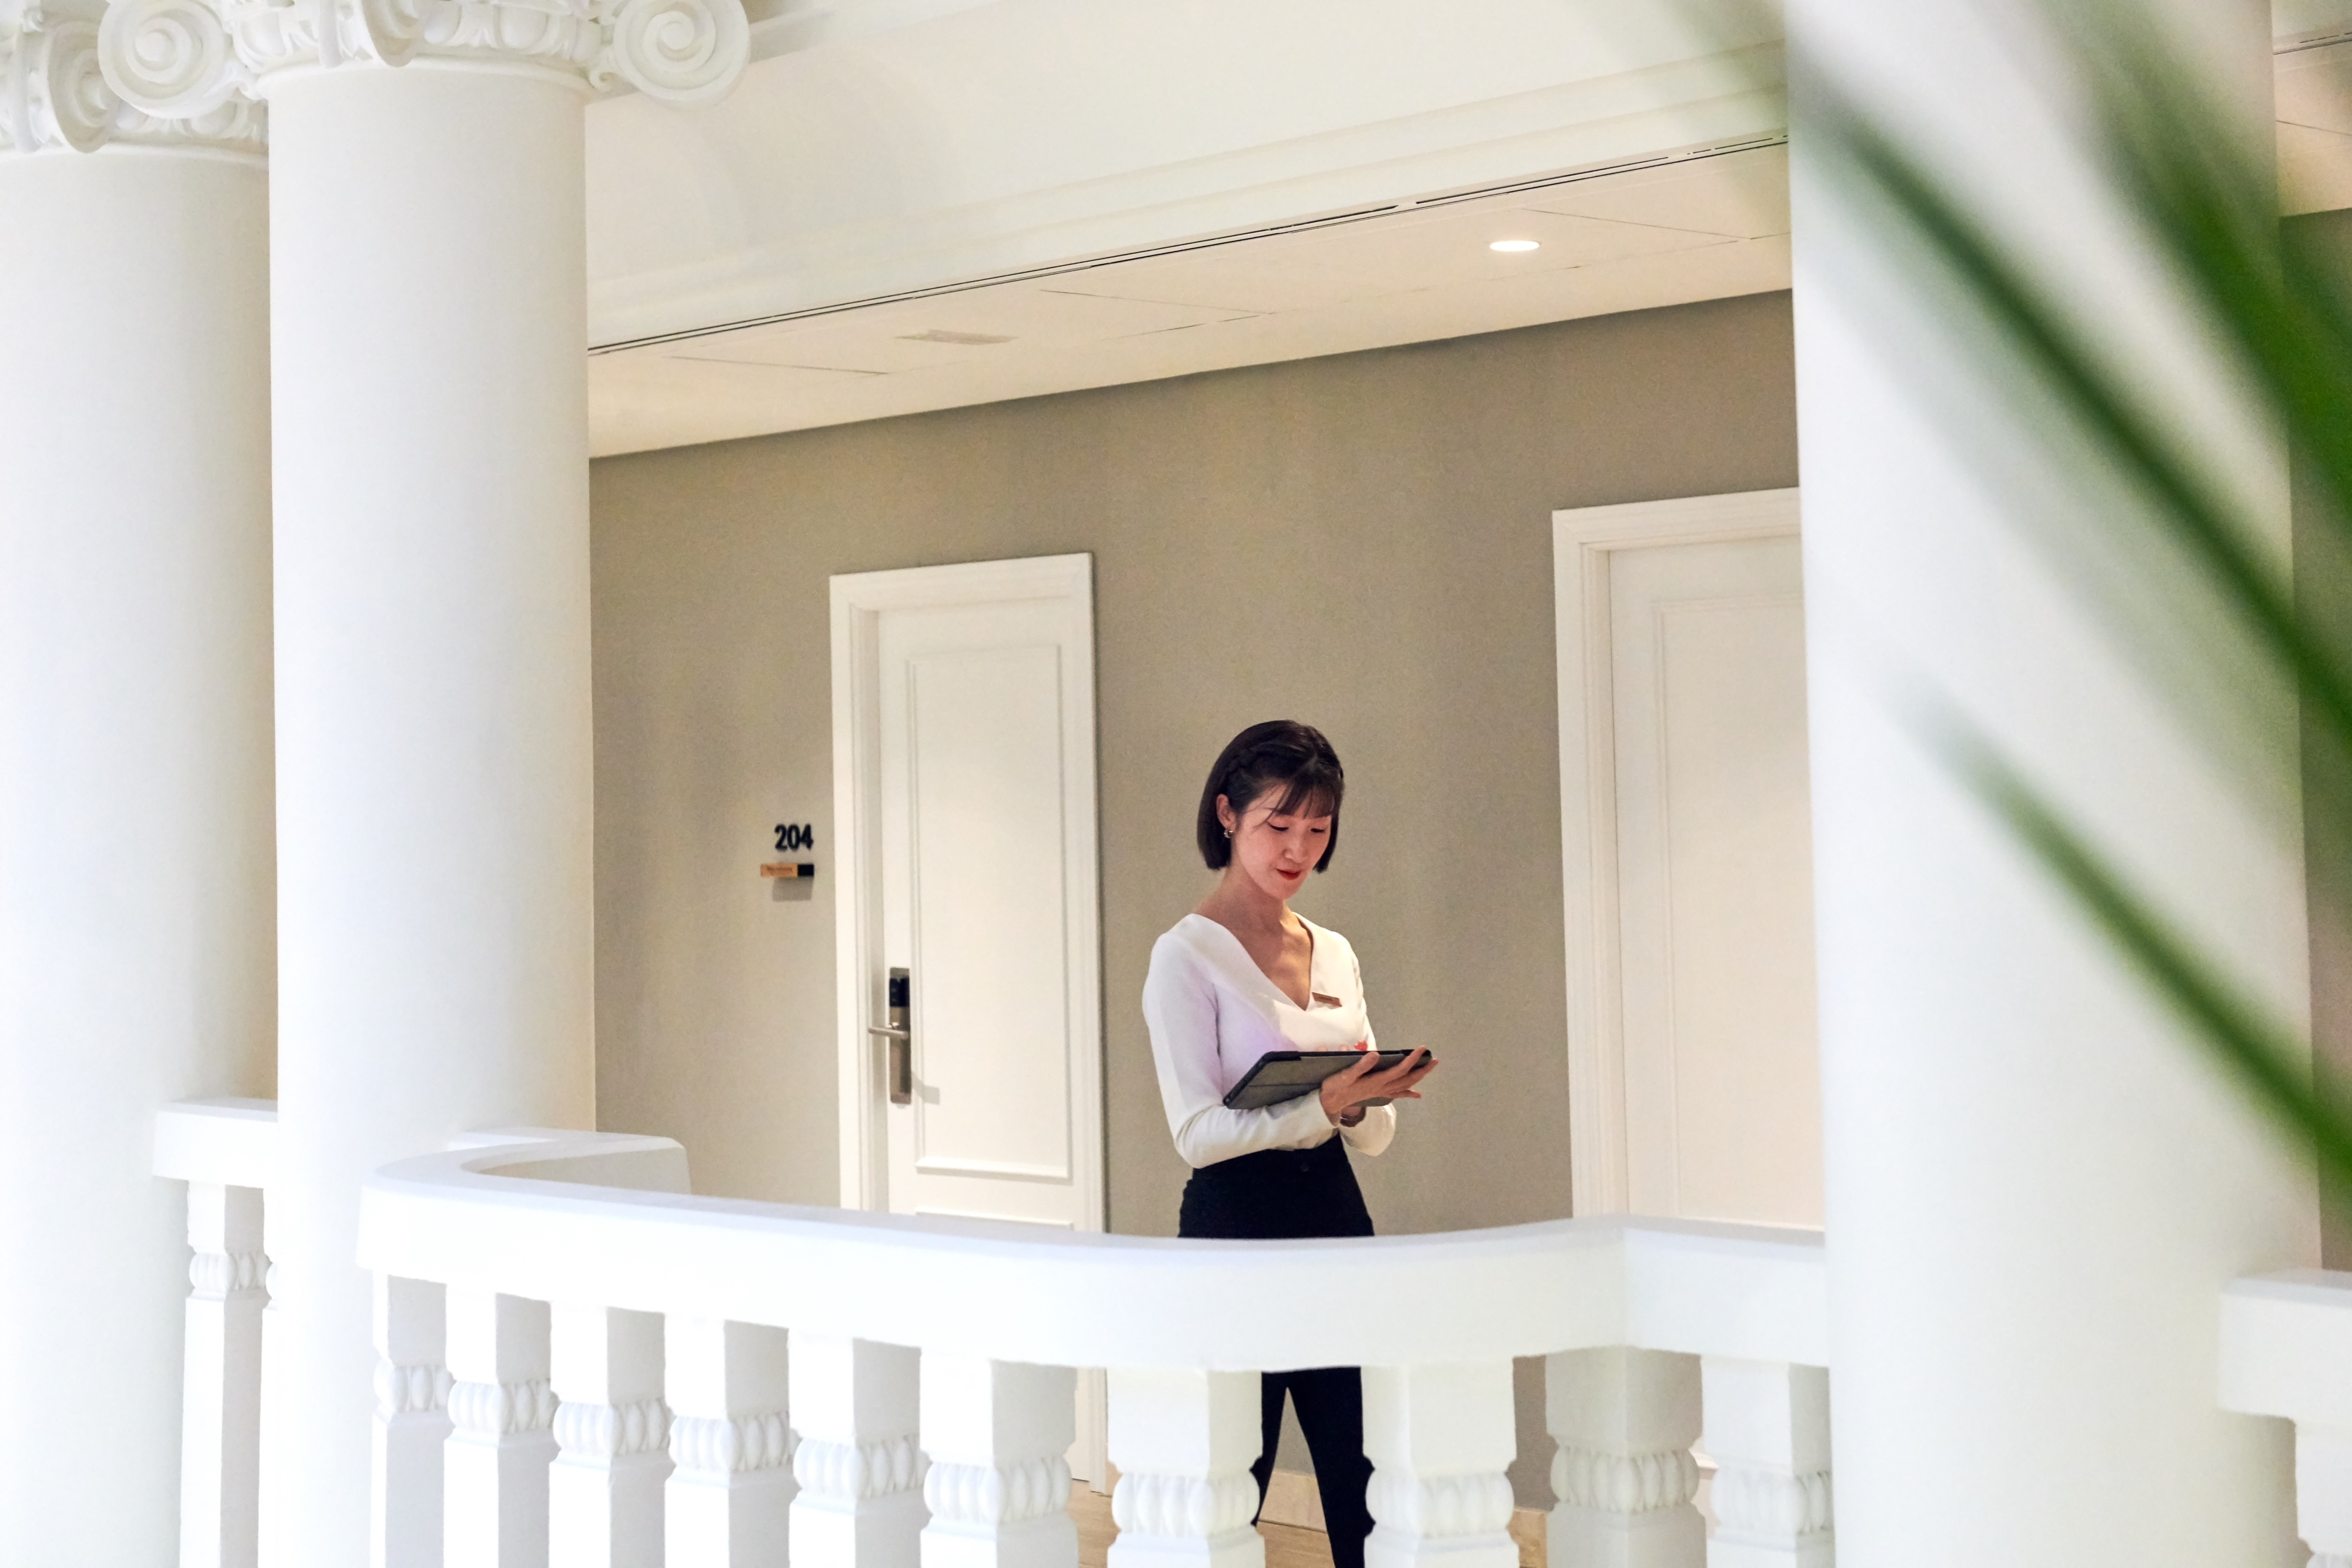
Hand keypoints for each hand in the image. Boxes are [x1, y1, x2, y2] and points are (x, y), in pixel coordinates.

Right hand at [1318, 1047, 1436, 1124]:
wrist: (1330, 1102)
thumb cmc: (1336, 1086)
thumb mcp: (1345, 1074)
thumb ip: (1361, 1065)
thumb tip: (1375, 1053)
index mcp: (1376, 1081)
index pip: (1399, 1069)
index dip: (1412, 1059)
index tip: (1421, 1049)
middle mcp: (1382, 1087)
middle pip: (1407, 1079)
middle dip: (1422, 1069)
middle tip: (1435, 1060)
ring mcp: (1381, 1092)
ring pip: (1405, 1085)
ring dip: (1419, 1077)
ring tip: (1429, 1068)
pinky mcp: (1378, 1093)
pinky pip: (1397, 1094)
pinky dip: (1408, 1093)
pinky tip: (1417, 1094)